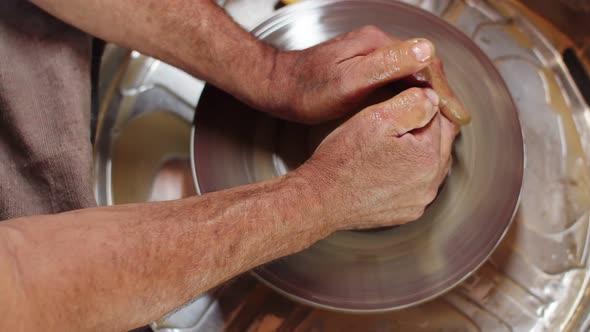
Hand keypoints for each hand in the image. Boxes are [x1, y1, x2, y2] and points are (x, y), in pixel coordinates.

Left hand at [258, 26, 468, 124]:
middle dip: (441, 93)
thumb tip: (426, 50)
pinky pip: (395, 81)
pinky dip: (410, 97)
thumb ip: (386, 64)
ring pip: (410, 75)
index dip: (444, 89)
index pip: (425, 62)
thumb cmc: (306, 89)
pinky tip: (415, 113)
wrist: (277, 88)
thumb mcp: (348, 80)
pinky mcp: (361, 70)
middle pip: (421, 66)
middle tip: (456, 120)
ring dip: (428, 96)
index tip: (456, 114)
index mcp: (377, 44)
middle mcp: (376, 46)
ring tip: (442, 120)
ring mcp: (368, 57)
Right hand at [295, 87, 457, 230]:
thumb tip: (433, 97)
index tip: (407, 98)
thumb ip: (412, 103)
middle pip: (442, 142)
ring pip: (432, 165)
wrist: (320, 199)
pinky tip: (390, 163)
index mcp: (428, 157)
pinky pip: (418, 185)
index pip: (441, 118)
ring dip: (420, 149)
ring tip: (394, 139)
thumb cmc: (342, 158)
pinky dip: (410, 172)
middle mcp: (430, 184)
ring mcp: (419, 201)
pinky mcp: (407, 212)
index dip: (424, 102)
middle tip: (401, 115)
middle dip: (426, 126)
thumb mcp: (375, 118)